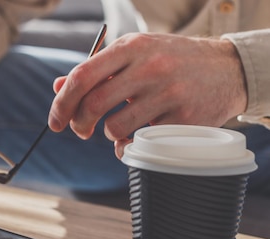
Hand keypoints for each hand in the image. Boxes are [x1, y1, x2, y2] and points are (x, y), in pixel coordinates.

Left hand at [47, 33, 247, 157]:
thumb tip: (58, 87)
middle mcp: (150, 67)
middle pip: (94, 104)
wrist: (227, 69)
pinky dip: (130, 146)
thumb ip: (96, 71)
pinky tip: (137, 137)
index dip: (62, 102)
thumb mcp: (135, 55)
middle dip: (78, 124)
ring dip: (108, 135)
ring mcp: (169, 93)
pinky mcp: (184, 118)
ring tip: (118, 129)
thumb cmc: (170, 62)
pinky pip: (141, 142)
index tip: (55, 121)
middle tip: (80, 131)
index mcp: (132, 47)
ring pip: (115, 127)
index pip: (82, 76)